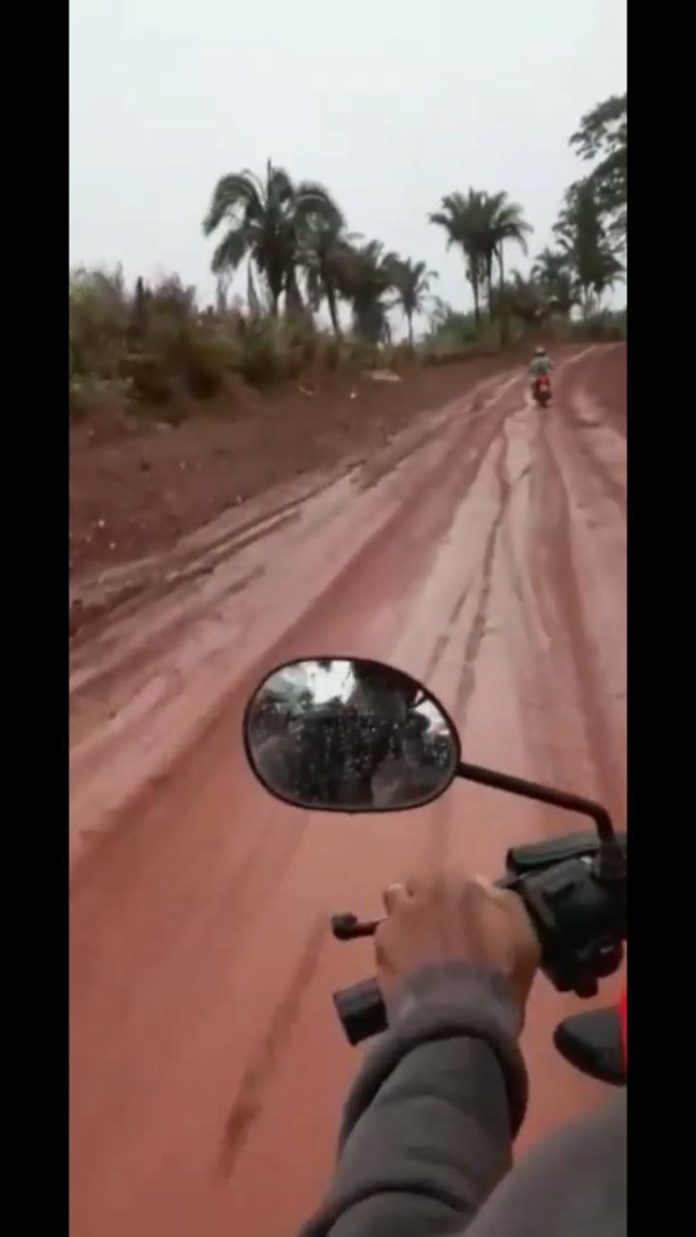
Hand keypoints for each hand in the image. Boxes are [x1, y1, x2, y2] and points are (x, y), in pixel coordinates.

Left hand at [375, 872, 539, 1014]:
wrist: (457, 1018)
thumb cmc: (500, 978)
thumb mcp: (524, 936)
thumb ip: (504, 904)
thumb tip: (487, 893)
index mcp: (467, 883)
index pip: (463, 880)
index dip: (466, 901)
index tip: (470, 919)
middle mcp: (431, 887)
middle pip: (426, 883)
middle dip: (431, 899)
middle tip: (441, 927)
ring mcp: (402, 910)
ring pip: (398, 896)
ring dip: (407, 910)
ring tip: (415, 937)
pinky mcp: (381, 935)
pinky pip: (385, 928)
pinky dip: (393, 940)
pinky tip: (403, 960)